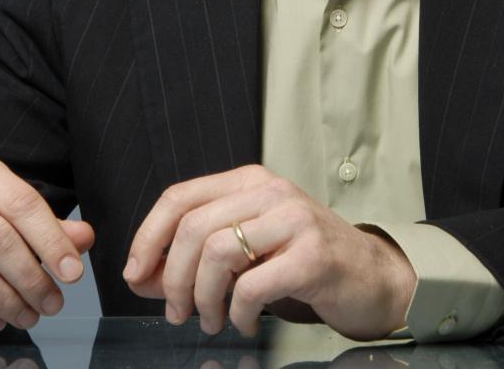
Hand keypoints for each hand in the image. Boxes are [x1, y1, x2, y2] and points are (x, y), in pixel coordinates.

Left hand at [122, 165, 416, 339]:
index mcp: (249, 181)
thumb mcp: (245, 248)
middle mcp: (270, 191)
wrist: (368, 273)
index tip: (135, 274)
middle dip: (172, 279)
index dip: (148, 237)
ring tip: (213, 320)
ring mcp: (293, 219)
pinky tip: (245, 322)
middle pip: (193, 228)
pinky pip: (252, 286)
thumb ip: (192, 258)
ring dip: (203, 300)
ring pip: (217, 253)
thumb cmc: (301, 259)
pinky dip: (238, 313)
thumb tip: (140, 276)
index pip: (180, 197)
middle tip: (176, 312)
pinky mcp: (312, 255)